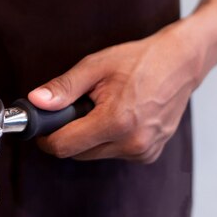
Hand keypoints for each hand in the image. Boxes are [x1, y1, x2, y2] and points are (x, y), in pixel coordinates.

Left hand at [28, 22, 203, 162]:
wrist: (180, 62)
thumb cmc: (139, 61)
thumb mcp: (94, 67)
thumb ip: (63, 87)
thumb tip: (36, 102)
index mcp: (115, 122)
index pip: (64, 146)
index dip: (46, 138)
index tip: (42, 127)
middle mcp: (132, 143)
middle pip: (77, 154)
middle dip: (68, 135)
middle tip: (74, 109)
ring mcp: (143, 151)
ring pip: (94, 155)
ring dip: (88, 138)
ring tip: (100, 109)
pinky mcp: (149, 154)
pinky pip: (114, 153)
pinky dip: (106, 140)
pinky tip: (117, 117)